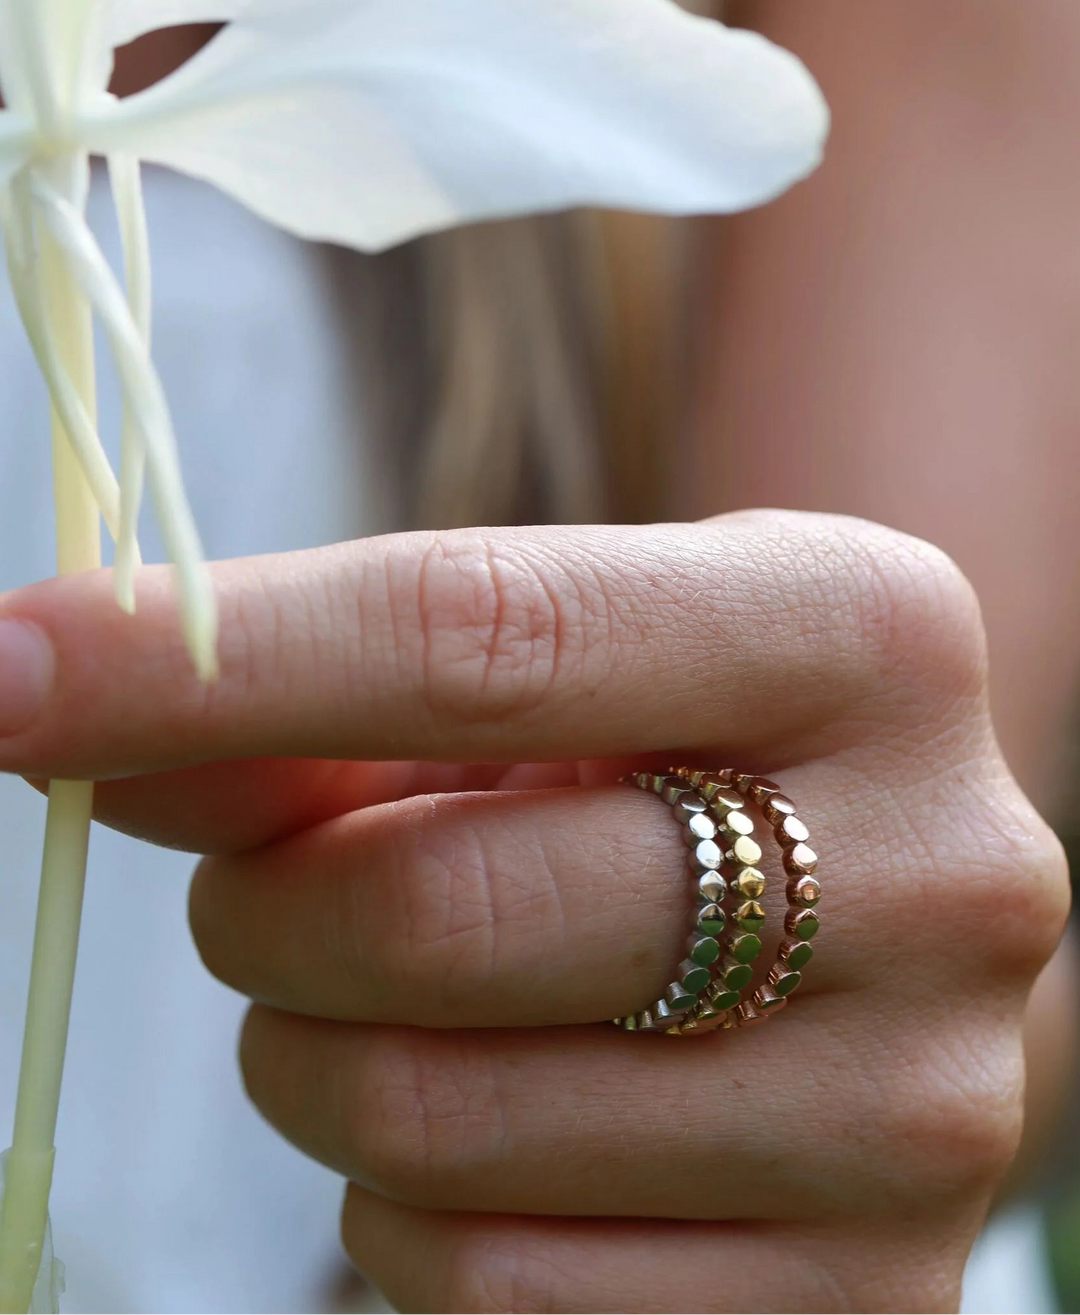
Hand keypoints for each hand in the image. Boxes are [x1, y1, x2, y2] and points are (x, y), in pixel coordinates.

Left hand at [0, 512, 1065, 1313]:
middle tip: (260, 885)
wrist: (881, 904)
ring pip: (435, 1123)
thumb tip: (66, 707)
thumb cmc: (687, 752)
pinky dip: (408, 1209)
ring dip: (319, 1056)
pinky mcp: (871, 1294)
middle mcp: (937, 866)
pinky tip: (490, 1123)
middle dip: (262, 903)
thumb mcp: (556, 679)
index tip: (10, 667)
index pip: (481, 636)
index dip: (203, 660)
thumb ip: (323, 699)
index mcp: (864, 636)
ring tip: (393, 998)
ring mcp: (919, 1105)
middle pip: (439, 909)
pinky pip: (490, 1285)